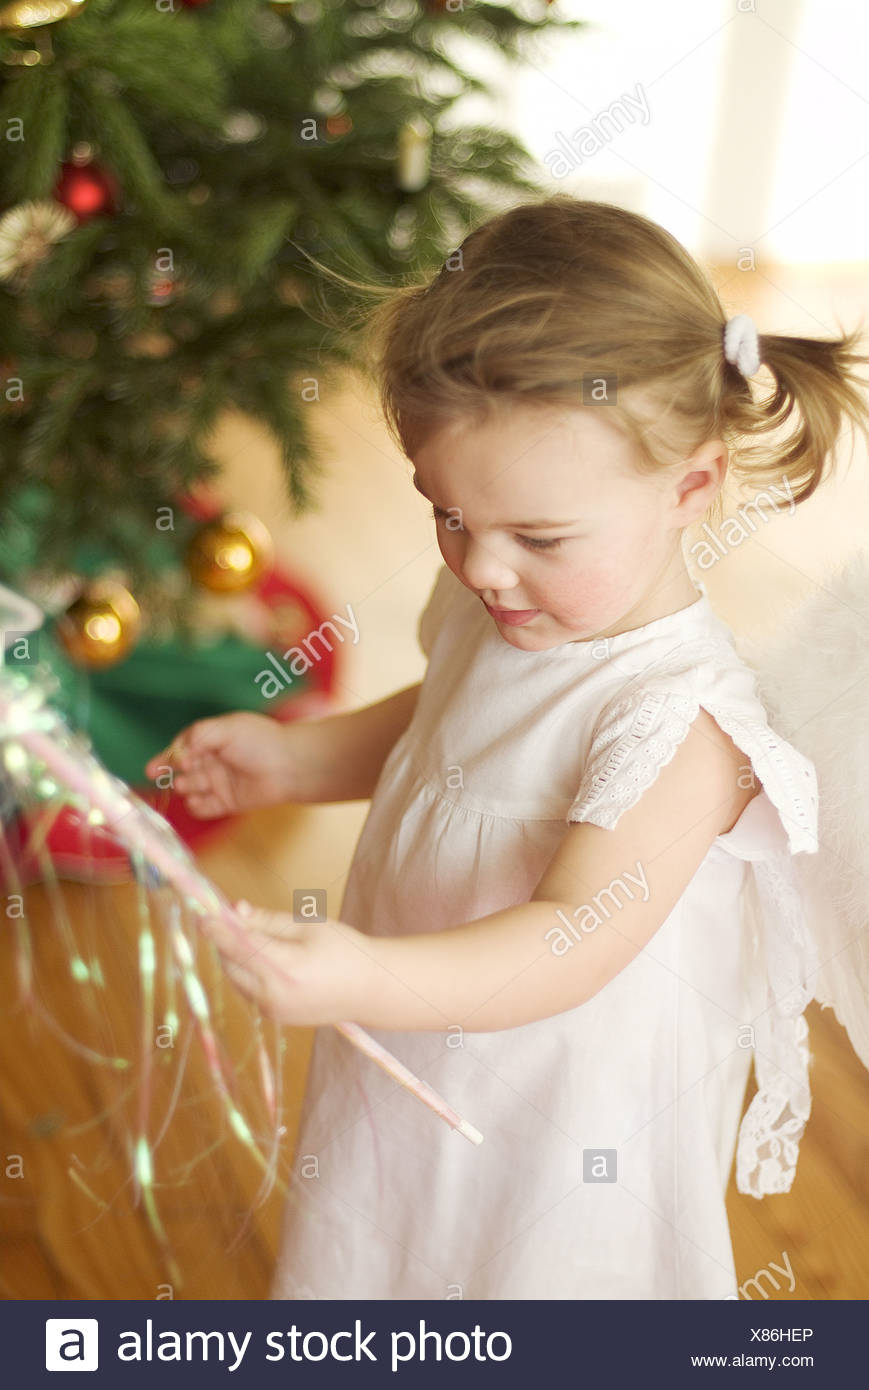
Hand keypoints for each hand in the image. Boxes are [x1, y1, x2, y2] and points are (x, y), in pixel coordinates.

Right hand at [144, 712, 299, 816]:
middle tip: (185, 770)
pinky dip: (196, 806)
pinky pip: (202, 808)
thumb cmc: (260, 741)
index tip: (161, 764)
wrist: (289, 767)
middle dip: (173, 772)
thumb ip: (199, 735)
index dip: (169, 756)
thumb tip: (177, 750)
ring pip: (189, 788)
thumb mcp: (227, 729)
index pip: (180, 747)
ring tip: (190, 784)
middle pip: (181, 769)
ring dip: (185, 787)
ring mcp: (218, 782)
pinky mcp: (226, 802)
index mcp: (211, 740)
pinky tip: (199, 801)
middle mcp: (212, 760)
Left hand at [205, 900, 377, 1026]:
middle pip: (231, 964)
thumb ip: (268, 921)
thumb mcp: (309, 926)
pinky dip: (248, 971)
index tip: (202, 912)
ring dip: (236, 956)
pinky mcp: (275, 1017)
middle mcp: (274, 995)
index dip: (217, 928)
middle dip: (226, 940)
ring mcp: (273, 1011)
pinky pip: (249, 990)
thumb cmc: (346, 950)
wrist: (371, 990)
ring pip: (236, 978)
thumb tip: (236, 911)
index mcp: (286, 969)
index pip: (239, 946)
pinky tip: (266, 957)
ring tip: (254, 935)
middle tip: (232, 917)